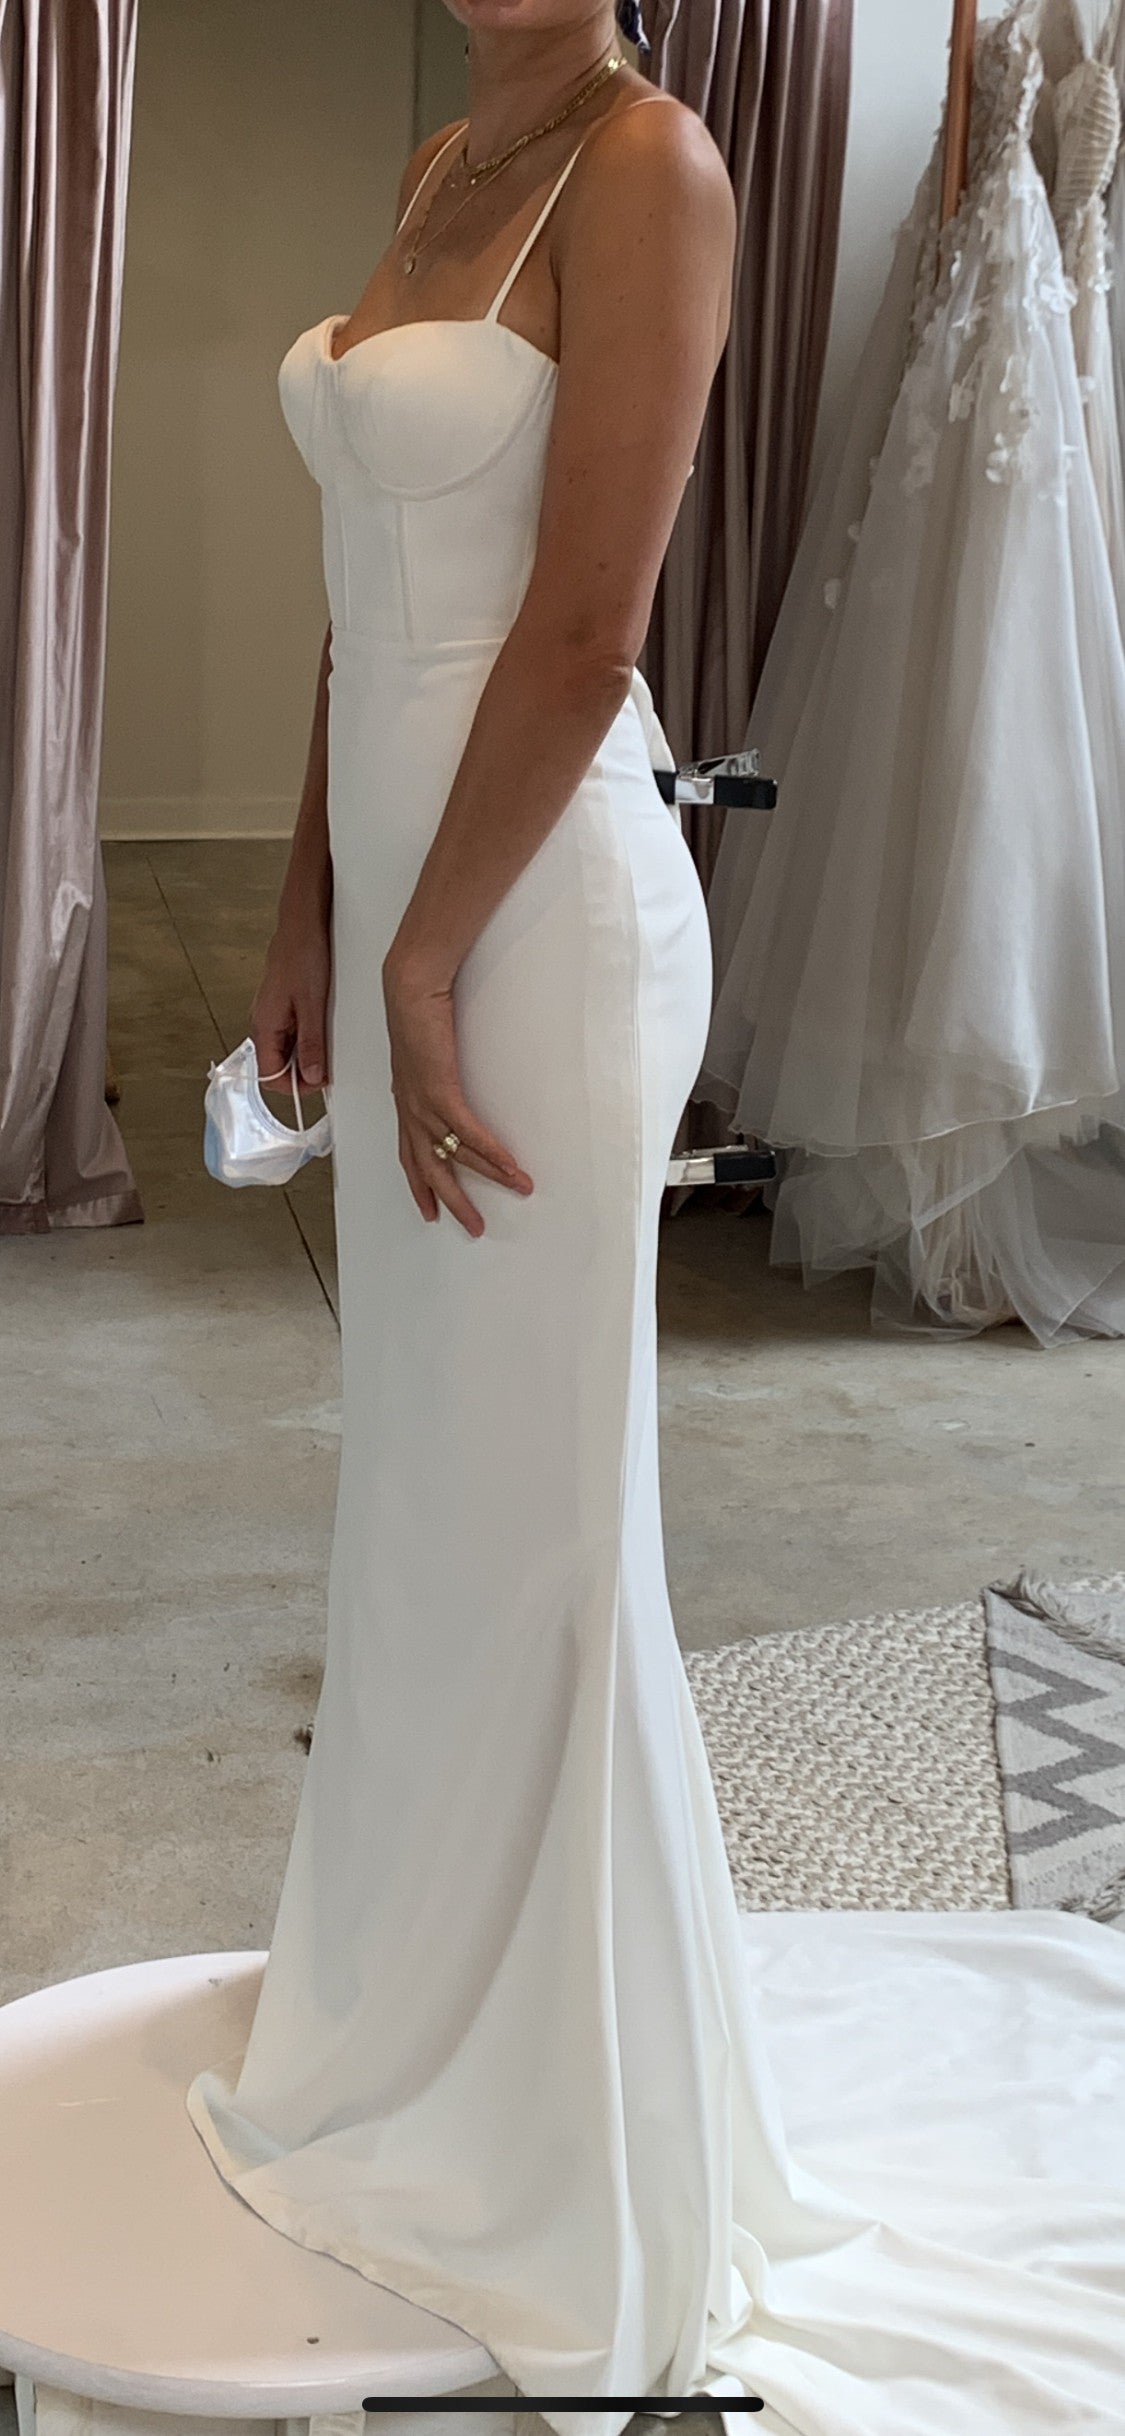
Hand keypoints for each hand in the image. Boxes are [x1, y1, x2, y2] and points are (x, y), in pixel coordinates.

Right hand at [250, 918, 331, 1094]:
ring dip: (304, 1055)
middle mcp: (262, 1024)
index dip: (296, 1086)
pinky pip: (289, 1035)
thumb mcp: (313, 1006)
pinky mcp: (280, 1007)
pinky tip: (320, 1029)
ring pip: (283, 1051)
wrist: (301, 925)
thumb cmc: (303, 956)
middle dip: (302, 1072)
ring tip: (326, 1043)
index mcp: (264, 1027)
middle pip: (276, 1066)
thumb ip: (311, 1044)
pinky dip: (305, 1039)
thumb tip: (313, 1075)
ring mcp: (270, 1016)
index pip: (270, 1077)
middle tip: (328, 1065)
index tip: (320, 1080)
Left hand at [382, 952, 533, 1236]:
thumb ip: (430, 1069)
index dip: (420, 1185)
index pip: (409, 1154)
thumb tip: (446, 1078)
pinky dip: (492, 1152)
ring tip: (519, 1190)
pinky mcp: (439, 1090)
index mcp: (405, 1101)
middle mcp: (410, 1109)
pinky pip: (469, 1133)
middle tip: (474, 1226)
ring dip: (488, 1178)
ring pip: (454, 1156)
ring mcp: (422, 1103)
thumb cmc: (416, 1009)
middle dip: (452, 1200)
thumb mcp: (421, 1048)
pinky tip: (511, 1166)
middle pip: (430, 1168)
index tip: (429, 1212)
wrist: (410, 988)